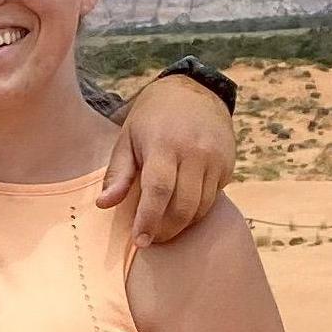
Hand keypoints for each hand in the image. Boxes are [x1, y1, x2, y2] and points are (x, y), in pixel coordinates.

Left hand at [99, 76, 233, 244]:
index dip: (149, 220)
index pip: (158, 190)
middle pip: (183, 206)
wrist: (193, 91)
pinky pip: (213, 198)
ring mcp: (215, 159)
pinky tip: (181, 210)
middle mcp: (194, 152)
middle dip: (166, 230)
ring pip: (201, 207)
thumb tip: (103, 205)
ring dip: (182, 225)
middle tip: (150, 239)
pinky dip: (197, 211)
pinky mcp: (228, 164)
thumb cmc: (151, 118)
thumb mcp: (127, 139)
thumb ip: (118, 174)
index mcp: (164, 145)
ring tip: (163, 228)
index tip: (140, 240)